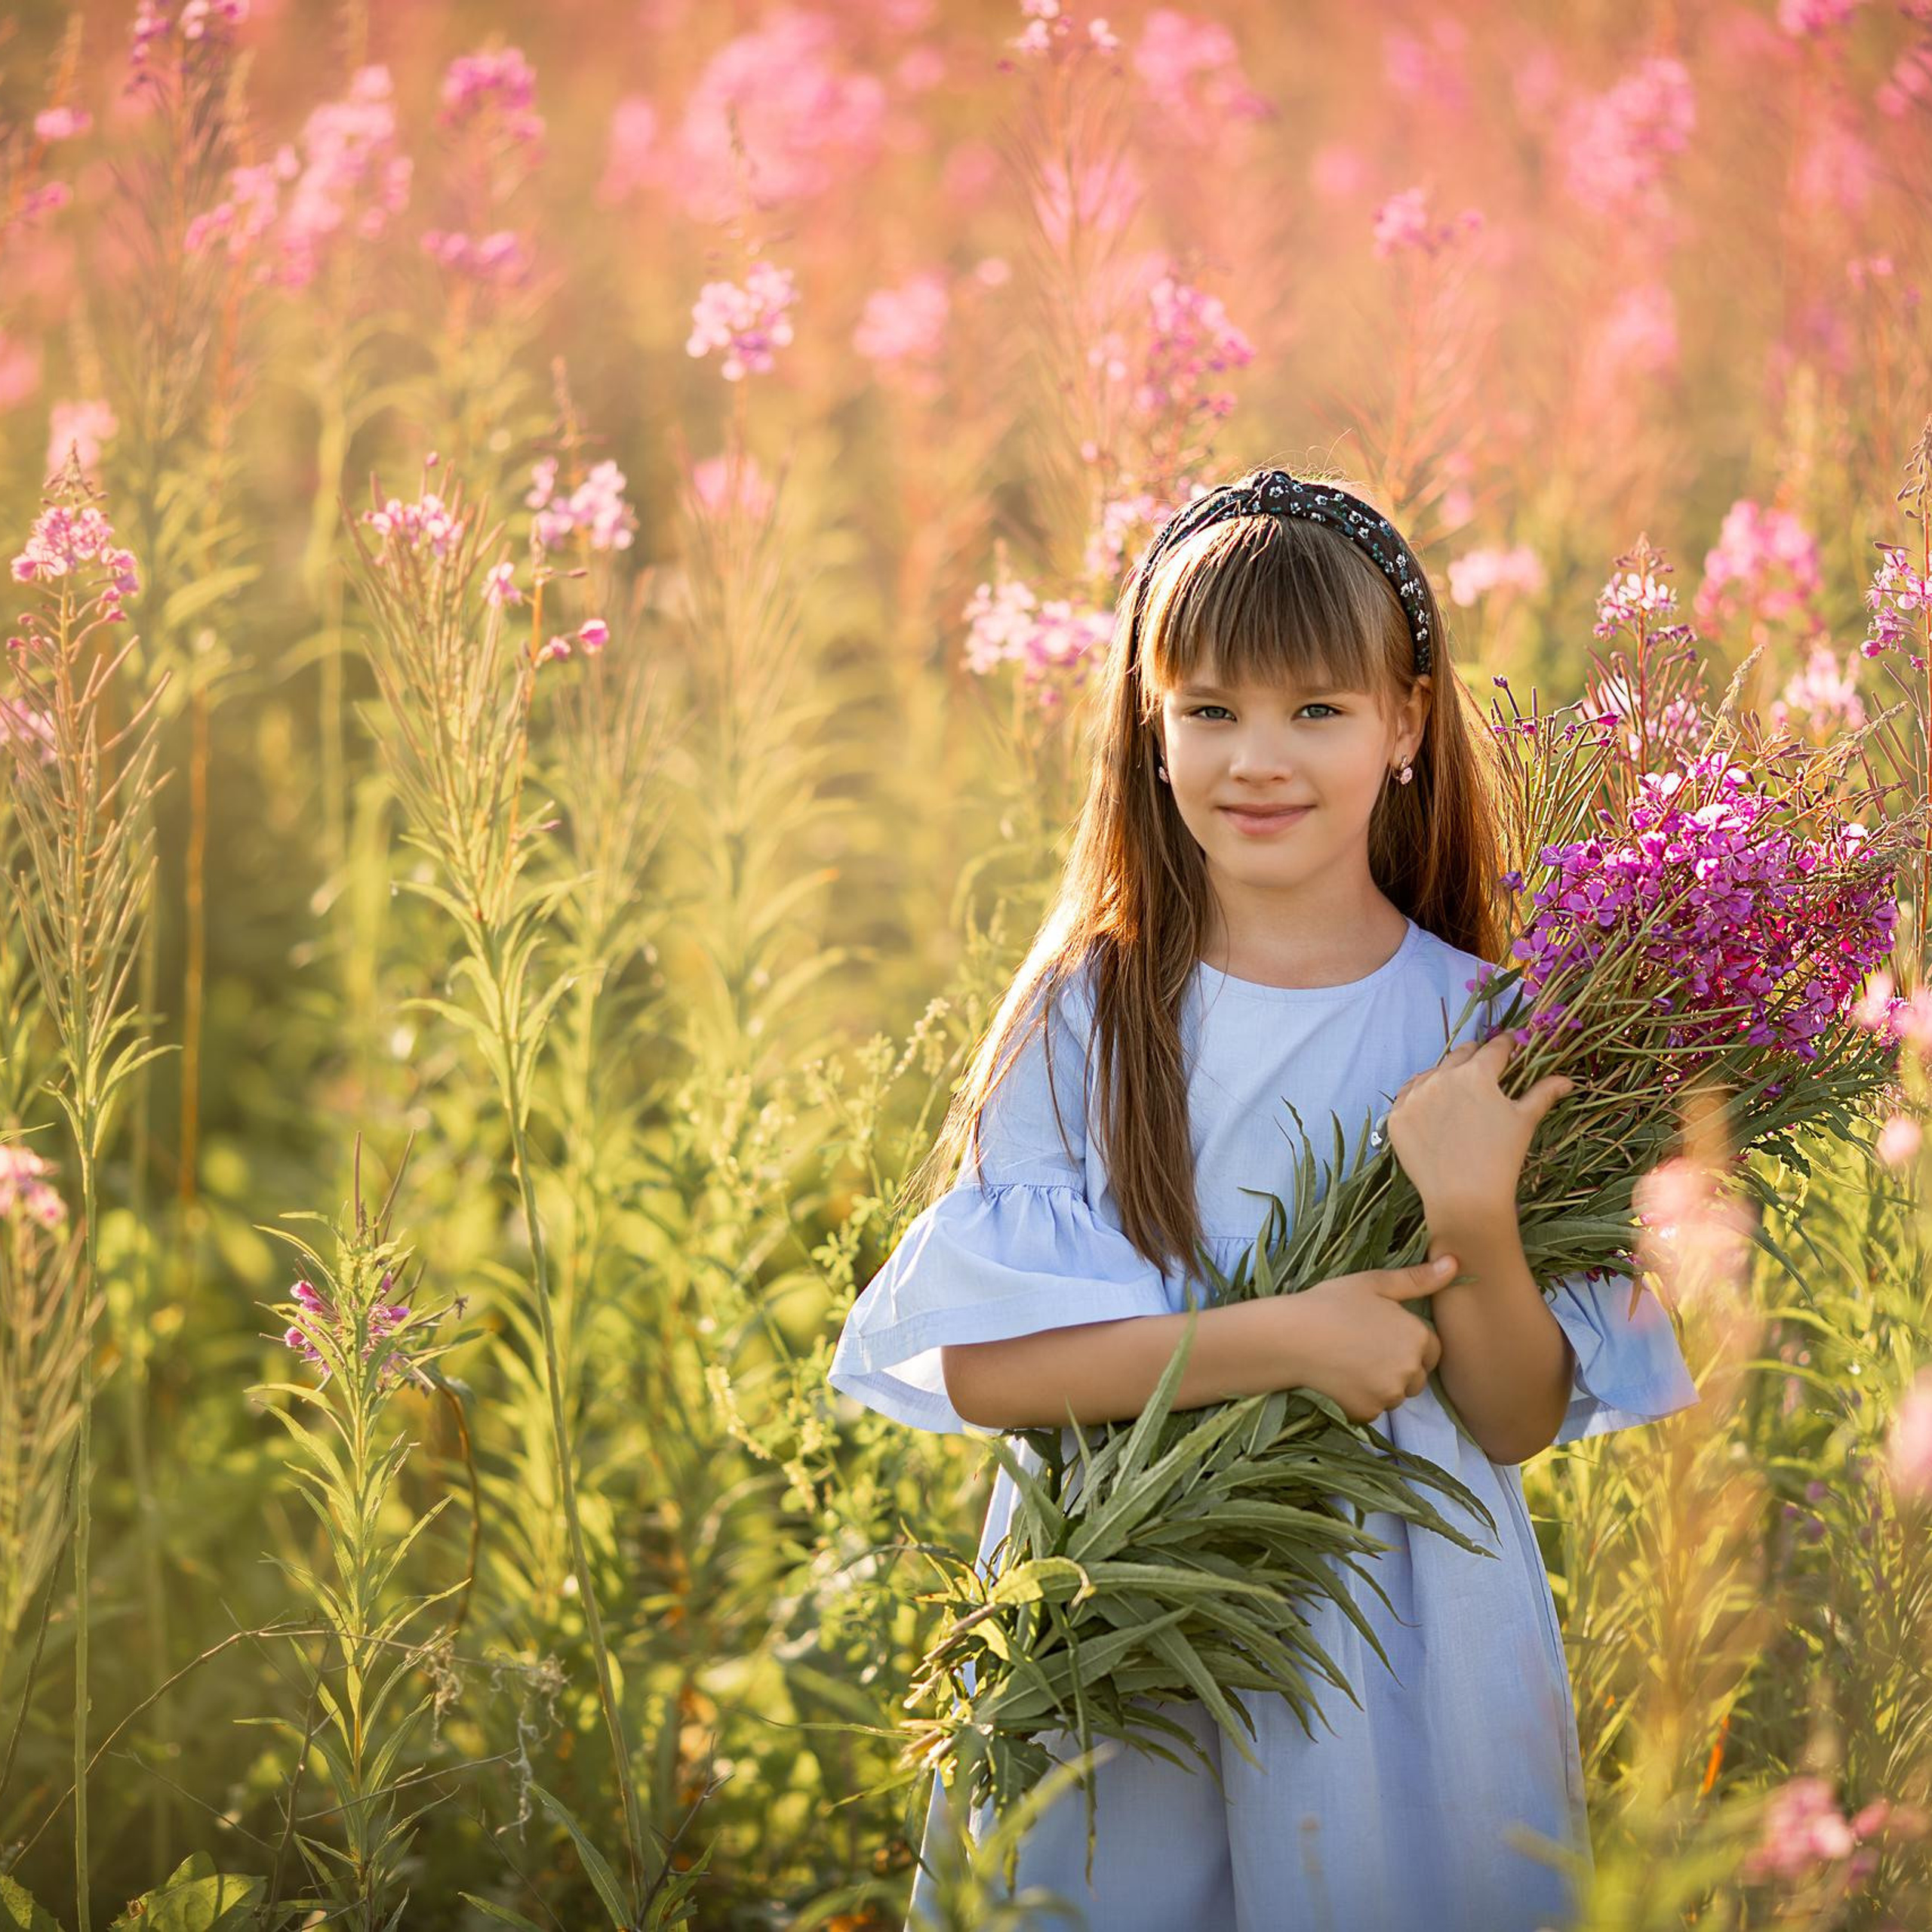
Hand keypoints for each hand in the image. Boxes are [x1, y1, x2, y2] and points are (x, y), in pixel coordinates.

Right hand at [1288, 1255, 1460, 1424]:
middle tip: (1364, 1346)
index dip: (1409, 1342)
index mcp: (1417, 1336)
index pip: (1432, 1350)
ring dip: (1382, 1384)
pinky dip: (1362, 1398)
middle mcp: (1410, 1370)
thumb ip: (1418, 1279)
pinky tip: (1342, 1379)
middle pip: (1416, 1375)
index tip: (1382, 1333)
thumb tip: (1456, 1265)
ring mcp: (1389, 1395)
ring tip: (1351, 1362)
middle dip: (1399, 1365)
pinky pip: (1375, 1408)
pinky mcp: (1368, 1413)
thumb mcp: (1374, 1284)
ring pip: (1396, 1393)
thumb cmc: (1330, 1304)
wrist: (1289, 1337)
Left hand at [1384, 1032, 1572, 1226]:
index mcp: (1476, 1073)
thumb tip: (1567, 1079)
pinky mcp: (1397, 1116)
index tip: (1511, 1043)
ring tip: (1456, 1091)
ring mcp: (1415, 1096)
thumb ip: (1543, 1093)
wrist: (1464, 1199)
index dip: (1506, 1044)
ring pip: (1431, 1073)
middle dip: (1475, 1058)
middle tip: (1483, 1067)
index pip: (1494, 1048)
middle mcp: (1441, 1077)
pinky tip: (1431, 1107)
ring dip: (1445, 1076)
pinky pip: (1407, 1095)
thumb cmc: (1501, 1159)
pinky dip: (1420, 1095)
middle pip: (1460, 1055)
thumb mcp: (1524, 1121)